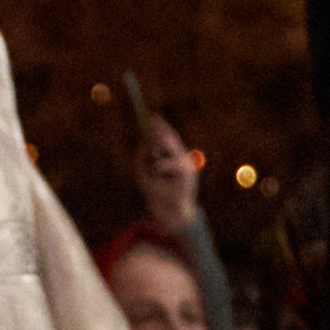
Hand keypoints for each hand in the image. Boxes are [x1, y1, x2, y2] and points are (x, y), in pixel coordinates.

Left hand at [134, 115, 199, 235]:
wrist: (170, 213)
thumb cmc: (157, 194)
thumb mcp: (143, 174)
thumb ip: (142, 159)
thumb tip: (142, 143)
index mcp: (173, 158)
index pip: (168, 139)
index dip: (160, 127)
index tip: (152, 116)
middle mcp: (182, 160)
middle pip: (173, 141)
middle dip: (162, 130)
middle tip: (152, 119)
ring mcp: (187, 168)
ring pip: (173, 151)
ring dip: (159, 150)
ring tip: (151, 157)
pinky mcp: (187, 176)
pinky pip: (173, 164)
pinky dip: (163, 165)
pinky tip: (157, 169)